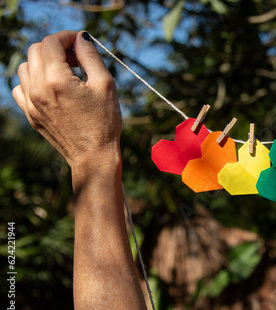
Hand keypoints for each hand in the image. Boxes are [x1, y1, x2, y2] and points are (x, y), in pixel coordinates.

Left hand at [12, 30, 121, 169]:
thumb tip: (81, 38)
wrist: (93, 156)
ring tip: (64, 73)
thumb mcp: (105, 85)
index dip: (66, 37)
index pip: (51, 43)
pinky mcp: (30, 114)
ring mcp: (31, 103)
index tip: (79, 42)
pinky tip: (51, 87)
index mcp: (57, 80)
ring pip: (25, 67)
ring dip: (43, 62)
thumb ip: (90, 56)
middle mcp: (38, 89)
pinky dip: (33, 80)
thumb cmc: (104, 122)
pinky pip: (20, 87)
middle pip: (35, 51)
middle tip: (75, 58)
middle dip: (55, 48)